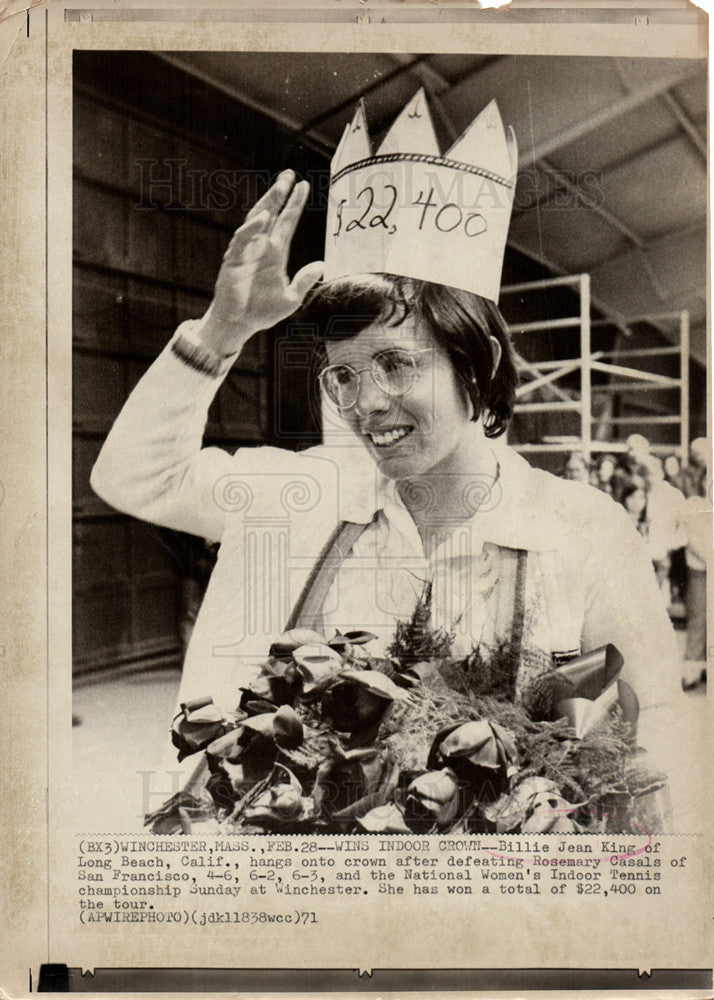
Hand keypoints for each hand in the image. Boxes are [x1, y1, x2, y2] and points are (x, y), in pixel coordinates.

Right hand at [197, 170, 323, 354]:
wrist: (238, 324)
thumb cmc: (262, 312)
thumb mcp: (290, 299)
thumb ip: (304, 281)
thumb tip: (322, 265)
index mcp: (276, 253)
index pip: (287, 222)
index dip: (295, 204)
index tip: (304, 186)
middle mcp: (261, 247)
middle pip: (272, 214)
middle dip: (279, 194)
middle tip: (289, 175)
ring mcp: (246, 251)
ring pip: (256, 220)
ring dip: (267, 204)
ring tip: (279, 189)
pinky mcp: (233, 259)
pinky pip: (243, 239)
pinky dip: (252, 227)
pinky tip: (264, 218)